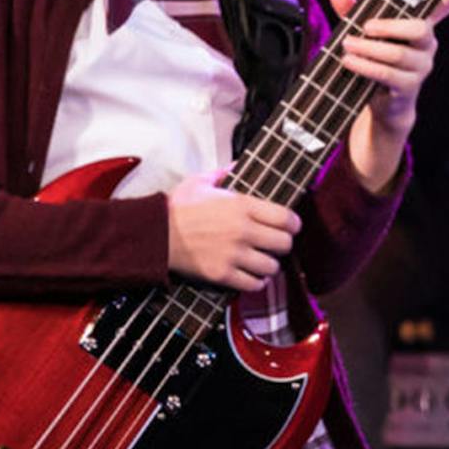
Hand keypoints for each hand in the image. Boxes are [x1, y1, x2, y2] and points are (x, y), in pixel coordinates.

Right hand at [166, 170, 300, 290]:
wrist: (155, 234)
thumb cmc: (177, 208)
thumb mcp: (200, 181)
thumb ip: (224, 172)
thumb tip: (238, 164)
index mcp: (242, 206)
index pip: (286, 218)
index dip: (293, 224)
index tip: (291, 227)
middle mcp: (242, 231)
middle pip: (285, 243)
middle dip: (283, 244)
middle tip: (275, 245)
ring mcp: (233, 254)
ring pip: (272, 266)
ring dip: (269, 265)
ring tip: (263, 261)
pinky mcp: (222, 274)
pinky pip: (253, 284)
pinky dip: (255, 282)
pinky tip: (251, 276)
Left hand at [330, 0, 448, 190]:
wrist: (383, 103)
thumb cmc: (377, 59)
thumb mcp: (366, 33)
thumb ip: (355, 12)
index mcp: (421, 26)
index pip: (444, 8)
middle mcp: (427, 45)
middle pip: (419, 29)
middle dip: (390, 26)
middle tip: (365, 27)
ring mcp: (421, 67)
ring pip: (398, 54)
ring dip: (369, 49)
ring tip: (346, 45)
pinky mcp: (409, 87)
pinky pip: (388, 74)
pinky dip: (366, 66)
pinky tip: (348, 61)